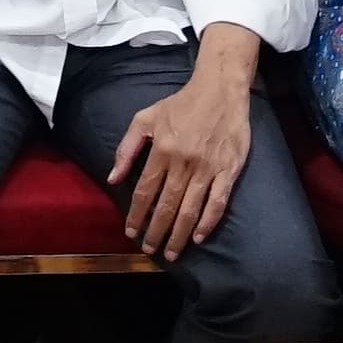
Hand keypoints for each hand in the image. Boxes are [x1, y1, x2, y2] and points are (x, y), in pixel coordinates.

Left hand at [109, 63, 257, 255]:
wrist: (220, 90)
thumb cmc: (180, 105)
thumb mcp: (145, 117)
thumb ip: (127, 148)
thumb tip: (113, 178)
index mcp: (162, 150)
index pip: (145, 190)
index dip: (136, 214)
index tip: (131, 232)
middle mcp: (183, 162)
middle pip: (167, 205)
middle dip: (156, 231)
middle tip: (149, 250)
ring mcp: (208, 168)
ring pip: (190, 209)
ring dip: (179, 234)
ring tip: (171, 253)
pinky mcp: (229, 170)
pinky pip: (218, 202)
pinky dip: (208, 222)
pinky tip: (198, 237)